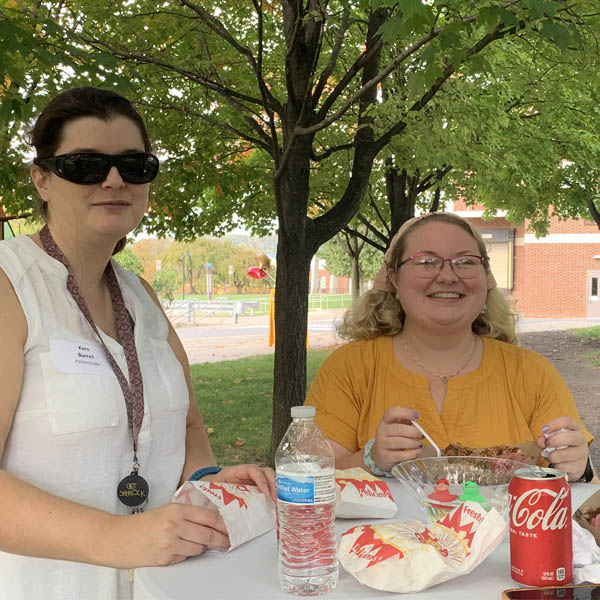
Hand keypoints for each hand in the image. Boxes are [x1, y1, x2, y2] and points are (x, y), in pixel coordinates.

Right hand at [109, 503, 229, 567]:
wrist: (117, 538)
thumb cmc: (142, 524)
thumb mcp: (166, 511)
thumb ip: (187, 515)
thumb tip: (211, 522)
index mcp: (177, 510)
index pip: (209, 517)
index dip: (223, 525)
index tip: (230, 529)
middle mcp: (175, 525)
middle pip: (208, 535)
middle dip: (221, 540)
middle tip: (227, 542)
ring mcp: (170, 543)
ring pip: (199, 549)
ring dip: (202, 548)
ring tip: (198, 544)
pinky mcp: (165, 559)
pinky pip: (185, 558)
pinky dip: (187, 555)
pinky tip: (181, 550)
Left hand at [206, 464, 276, 501]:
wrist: (206, 492)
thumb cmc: (208, 490)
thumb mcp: (210, 491)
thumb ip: (215, 497)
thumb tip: (220, 514)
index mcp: (235, 472)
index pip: (252, 469)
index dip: (260, 478)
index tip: (264, 491)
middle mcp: (247, 475)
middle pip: (265, 472)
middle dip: (272, 483)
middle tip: (274, 498)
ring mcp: (253, 483)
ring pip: (269, 480)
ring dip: (276, 489)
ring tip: (278, 503)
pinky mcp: (255, 492)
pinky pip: (268, 491)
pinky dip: (274, 497)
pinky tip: (276, 506)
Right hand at [371, 407, 422, 471]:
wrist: (380, 455)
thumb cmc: (392, 438)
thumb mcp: (396, 427)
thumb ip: (404, 420)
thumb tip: (414, 411)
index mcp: (385, 421)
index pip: (392, 413)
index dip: (405, 413)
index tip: (417, 416)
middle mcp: (381, 431)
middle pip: (398, 428)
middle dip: (413, 432)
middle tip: (421, 435)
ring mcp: (382, 444)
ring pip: (399, 442)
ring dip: (413, 443)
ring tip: (419, 444)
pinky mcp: (385, 456)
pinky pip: (400, 455)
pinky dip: (410, 454)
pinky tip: (416, 452)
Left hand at [535, 416, 588, 480]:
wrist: (572, 461)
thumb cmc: (560, 446)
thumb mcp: (551, 439)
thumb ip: (544, 439)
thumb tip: (540, 441)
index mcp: (573, 429)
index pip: (568, 422)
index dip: (555, 424)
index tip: (544, 429)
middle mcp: (580, 440)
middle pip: (573, 437)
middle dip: (556, 440)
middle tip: (547, 444)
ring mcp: (582, 454)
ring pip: (569, 454)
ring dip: (555, 456)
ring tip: (550, 456)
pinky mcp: (580, 466)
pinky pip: (567, 466)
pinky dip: (558, 466)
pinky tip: (556, 464)